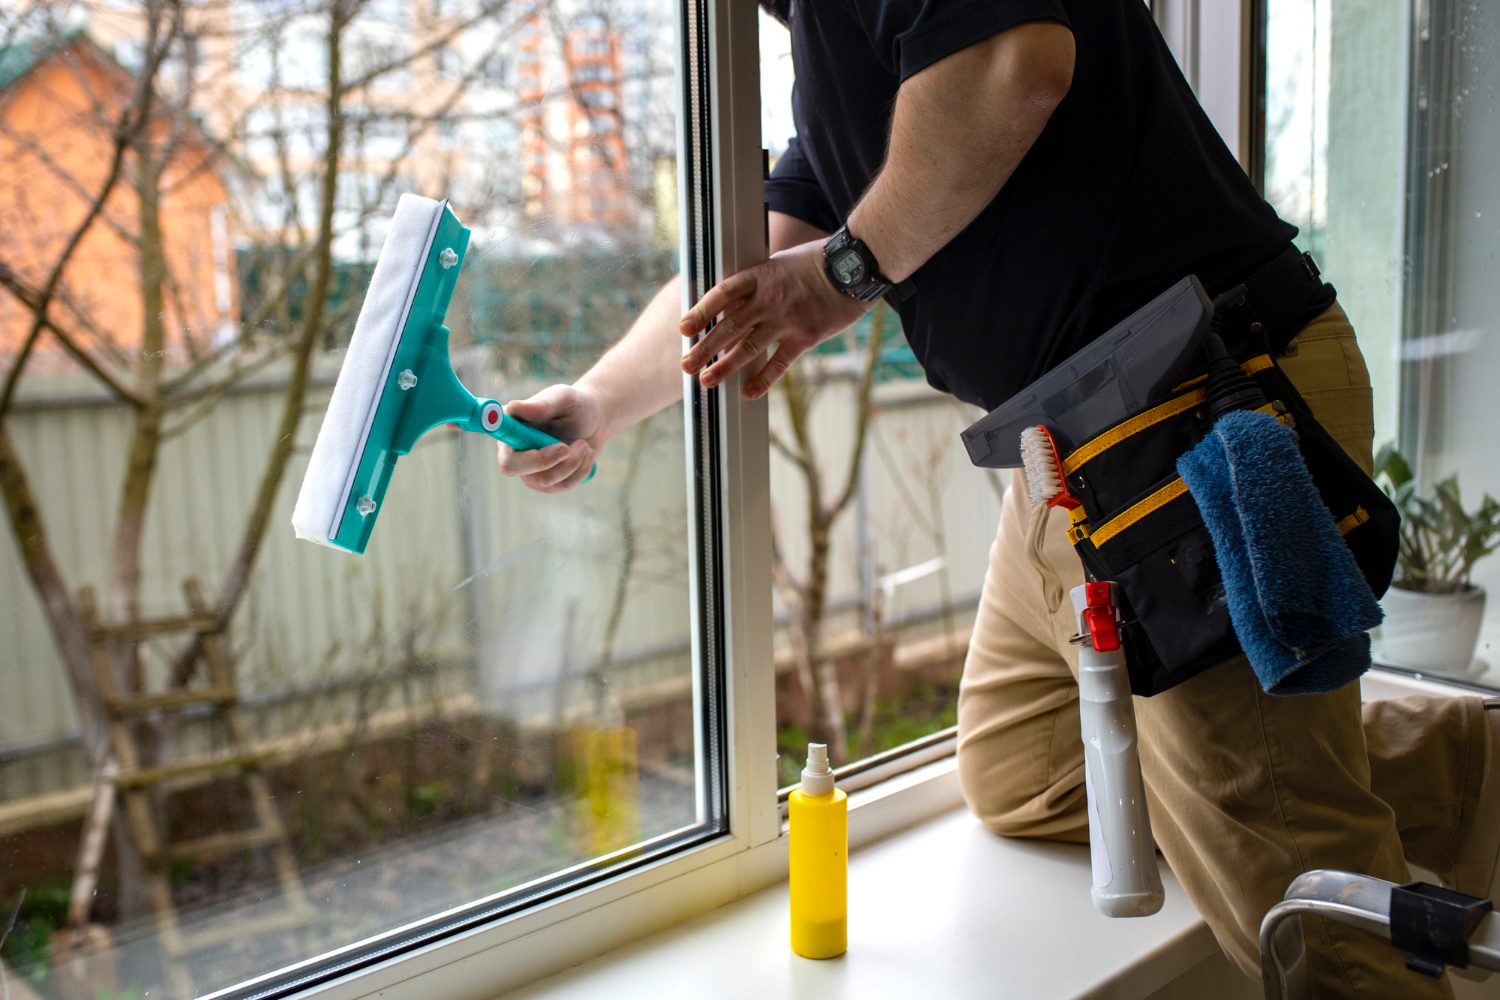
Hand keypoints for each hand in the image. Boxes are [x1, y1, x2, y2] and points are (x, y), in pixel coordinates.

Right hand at [496, 384, 602, 492]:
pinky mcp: (546, 482)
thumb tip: (513, 407)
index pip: (498, 438)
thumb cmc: (575, 405)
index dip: (502, 440)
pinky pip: (562, 485)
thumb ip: (542, 405)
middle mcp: (513, 449)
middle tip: (566, 447)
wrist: (594, 422)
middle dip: (544, 460)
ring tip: (584, 444)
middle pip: (511, 467)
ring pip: (544, 480)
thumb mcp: (563, 398)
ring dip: (571, 463)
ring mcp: (529, 469)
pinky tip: (586, 454)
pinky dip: (580, 470)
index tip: (522, 438)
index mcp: (511, 425)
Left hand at [678, 240, 870, 398]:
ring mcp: (787, 319)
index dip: (701, 312)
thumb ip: (757, 283)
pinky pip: (780, 363)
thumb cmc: (817, 262)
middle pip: (729, 326)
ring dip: (724, 366)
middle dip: (704, 347)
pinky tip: (749, 392)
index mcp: (760, 276)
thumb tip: (733, 301)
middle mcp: (769, 299)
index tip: (684, 328)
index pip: (722, 294)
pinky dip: (764, 380)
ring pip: (748, 347)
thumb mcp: (780, 263)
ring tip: (706, 380)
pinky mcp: (805, 337)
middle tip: (686, 364)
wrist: (853, 268)